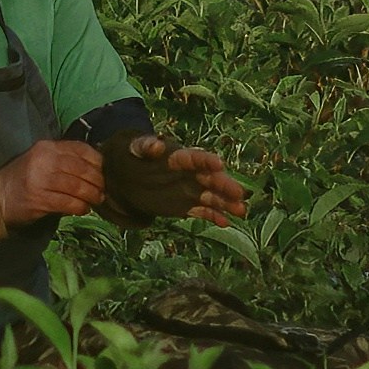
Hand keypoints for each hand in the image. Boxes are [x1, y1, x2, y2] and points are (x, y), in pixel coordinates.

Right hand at [0, 134, 103, 235]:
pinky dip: (80, 207)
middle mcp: (45, 160)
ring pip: (78, 186)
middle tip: (102, 191)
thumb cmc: (24, 178)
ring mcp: (41, 179)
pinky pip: (68, 203)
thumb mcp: (43, 160)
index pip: (81, 149)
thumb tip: (97, 170)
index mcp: (48, 147)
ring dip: (91, 196)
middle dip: (97, 181)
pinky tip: (83, 209)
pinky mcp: (40, 199)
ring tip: (95, 201)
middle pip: (82, 168)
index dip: (97, 161)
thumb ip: (65, 160)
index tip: (103, 172)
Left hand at [100, 138, 251, 229]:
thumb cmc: (133, 155)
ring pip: (211, 196)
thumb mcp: (135, 148)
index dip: (205, 161)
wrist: (127, 172)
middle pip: (210, 179)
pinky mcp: (185, 205)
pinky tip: (226, 222)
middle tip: (239, 193)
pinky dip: (213, 216)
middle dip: (224, 185)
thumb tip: (157, 145)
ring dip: (226, 203)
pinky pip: (202, 211)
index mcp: (178, 157)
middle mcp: (189, 173)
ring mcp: (189, 190)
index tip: (218, 164)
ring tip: (241, 211)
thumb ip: (145, 147)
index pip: (194, 158)